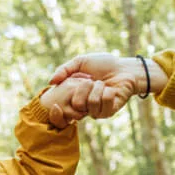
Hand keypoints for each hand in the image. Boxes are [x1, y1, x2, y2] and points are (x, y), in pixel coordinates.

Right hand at [45, 52, 163, 126]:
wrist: (124, 68)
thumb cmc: (104, 65)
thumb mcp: (81, 62)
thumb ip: (64, 70)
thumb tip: (50, 82)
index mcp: (76, 97)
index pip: (65, 107)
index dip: (66, 99)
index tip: (65, 94)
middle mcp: (85, 107)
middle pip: (77, 104)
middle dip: (85, 87)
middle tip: (92, 81)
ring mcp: (98, 111)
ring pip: (92, 103)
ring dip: (98, 88)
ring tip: (103, 84)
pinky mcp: (110, 111)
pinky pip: (105, 102)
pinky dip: (108, 91)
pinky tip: (111, 89)